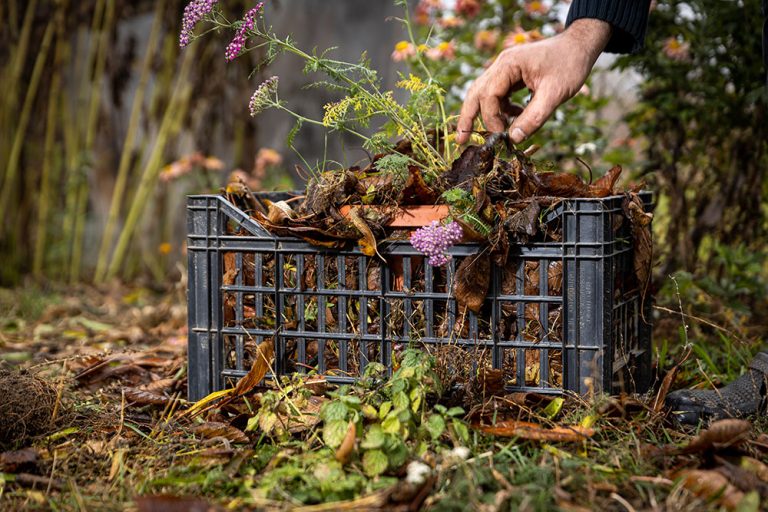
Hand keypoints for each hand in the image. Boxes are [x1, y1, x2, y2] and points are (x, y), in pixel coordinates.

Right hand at [456, 19, 611, 144]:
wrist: (580, 46)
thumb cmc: (570, 64)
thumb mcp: (555, 94)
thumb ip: (534, 117)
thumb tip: (514, 140)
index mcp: (509, 65)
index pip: (489, 95)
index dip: (492, 119)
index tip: (501, 137)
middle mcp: (502, 65)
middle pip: (476, 93)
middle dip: (468, 117)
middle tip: (460, 140)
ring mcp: (506, 70)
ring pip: (484, 94)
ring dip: (483, 115)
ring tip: (486, 136)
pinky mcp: (513, 75)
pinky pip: (498, 95)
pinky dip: (501, 109)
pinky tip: (515, 118)